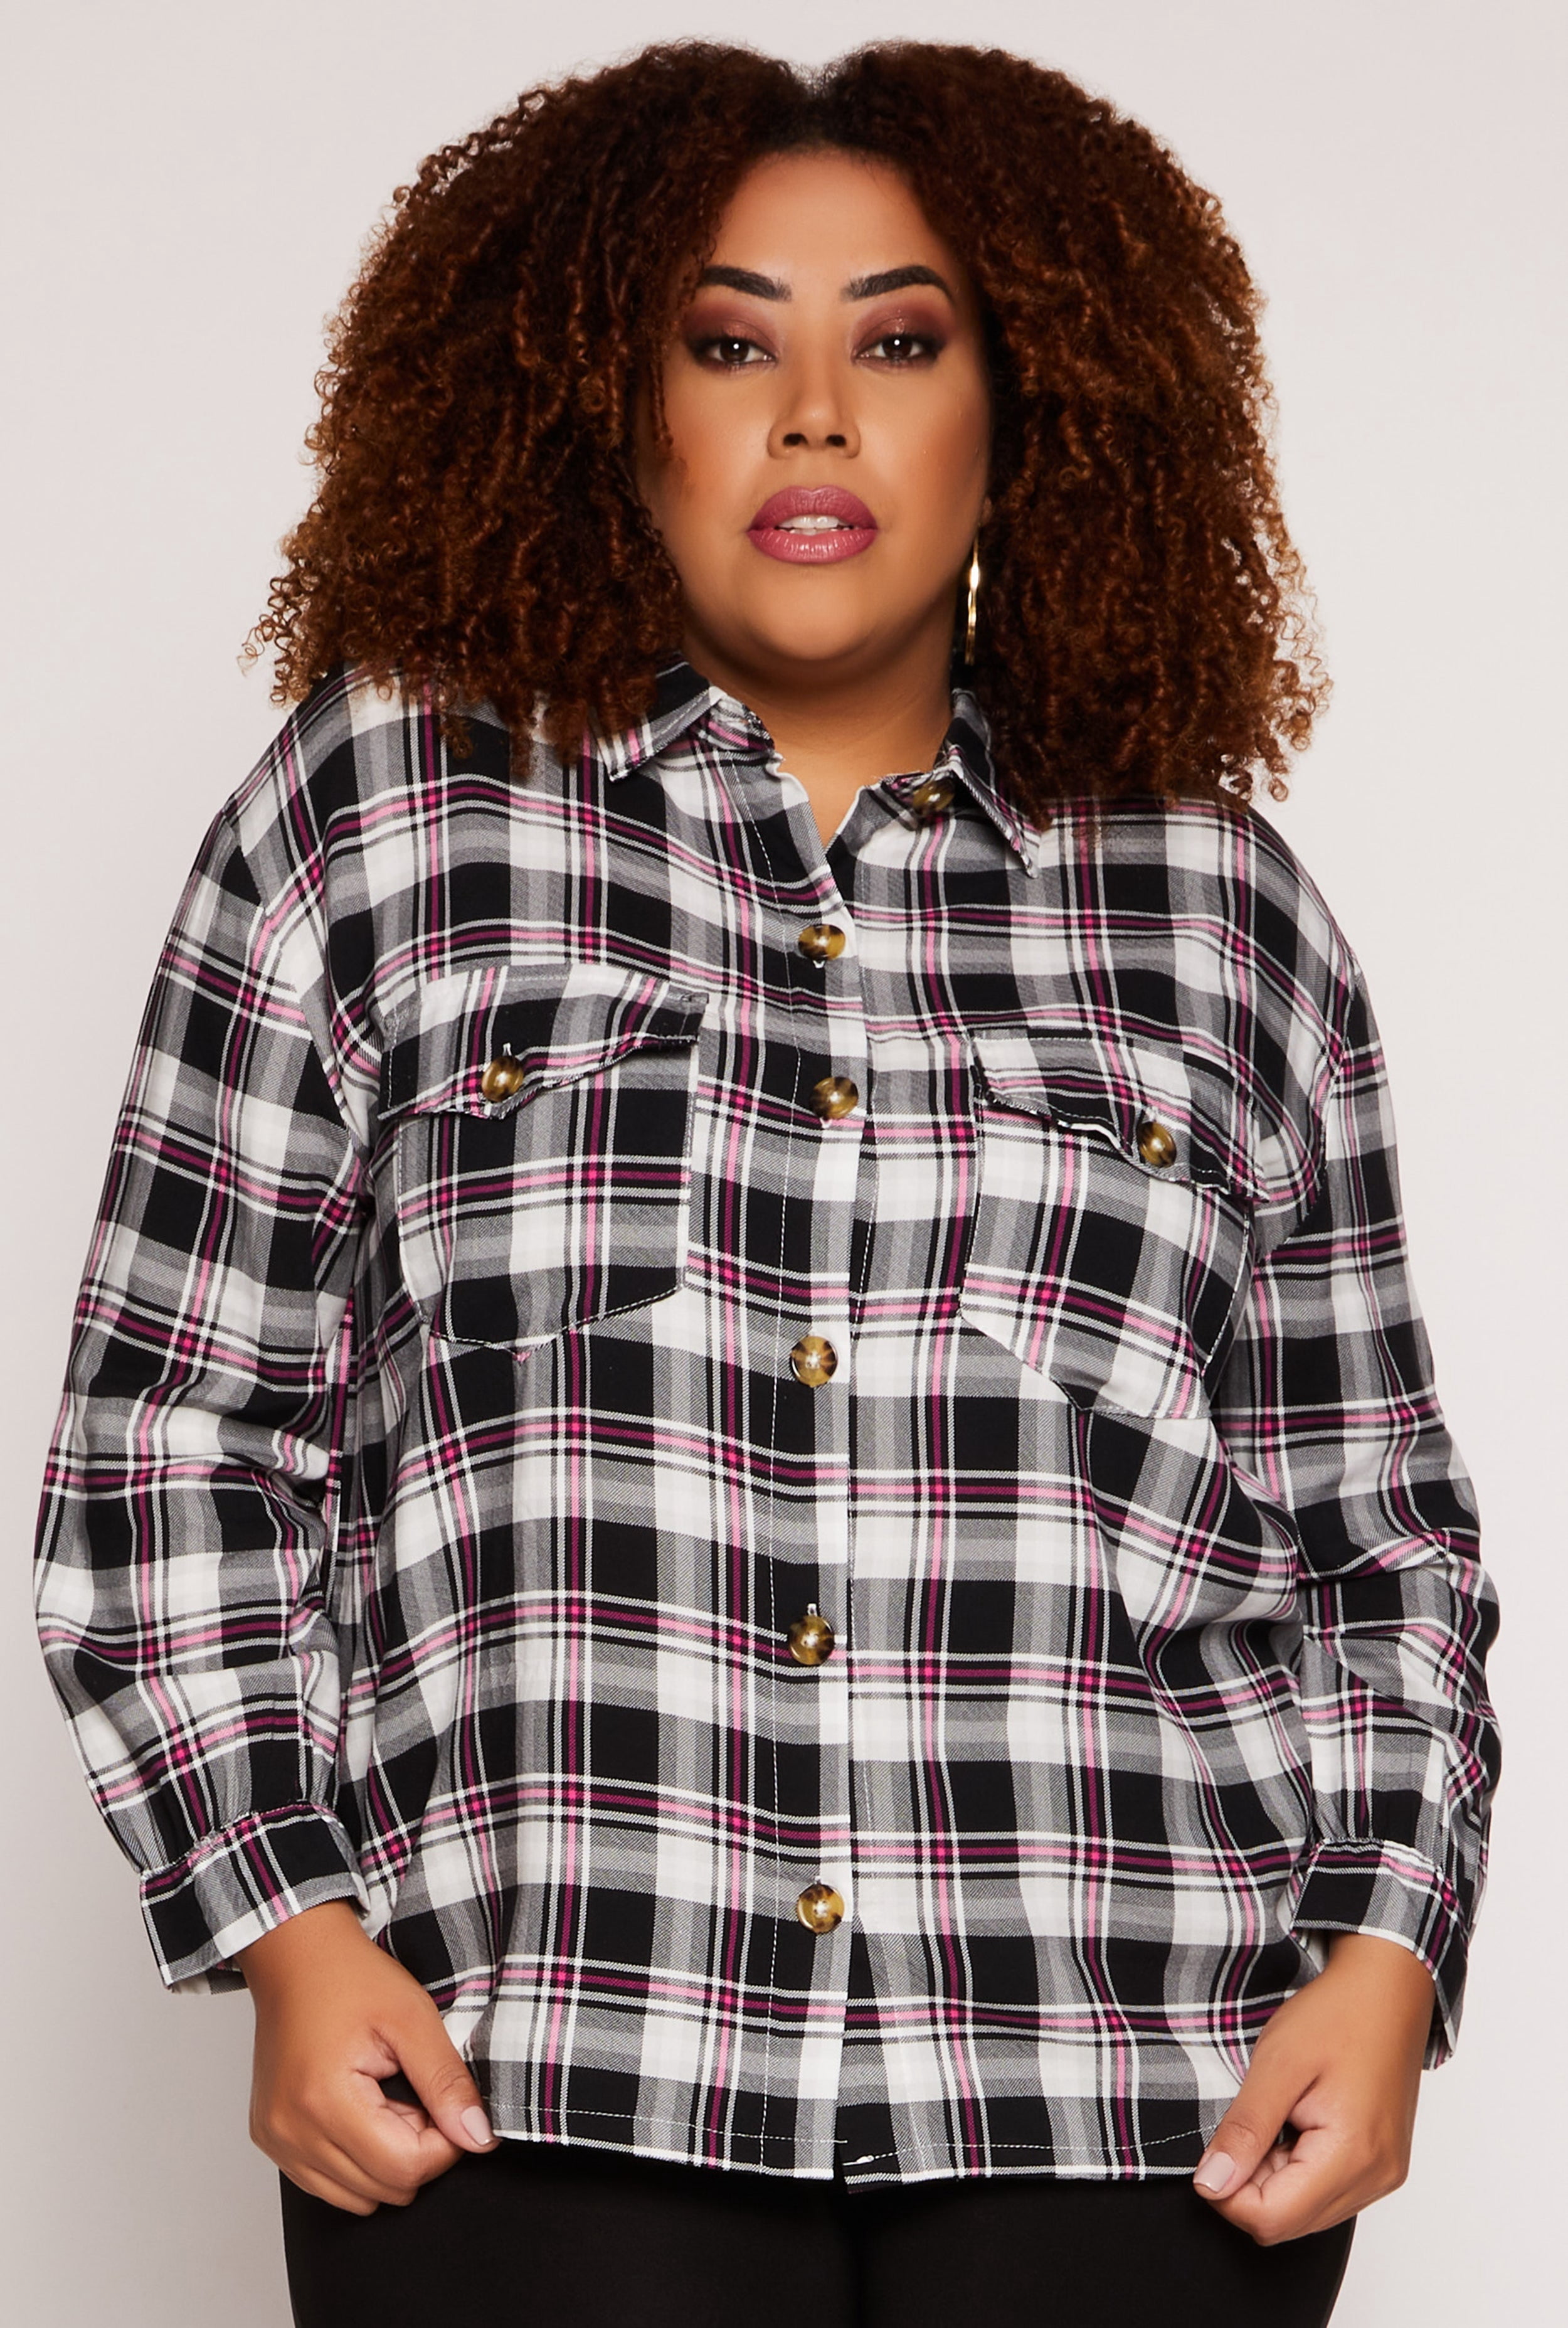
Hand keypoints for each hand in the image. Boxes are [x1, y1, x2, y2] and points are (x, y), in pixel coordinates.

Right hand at [237, 1899, 498, 2214]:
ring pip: (357, 2198)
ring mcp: (277, 2141)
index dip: (444, 2143)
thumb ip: (447, 2083)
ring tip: (387, 2100)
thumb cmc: (350, 1977)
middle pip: (383, 2190)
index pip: (405, 2168)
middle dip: (416, 2150)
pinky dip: (356, 2160)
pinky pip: (327, 2184)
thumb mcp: (413, 2018)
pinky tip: (361, 2111)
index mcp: (323, 2101)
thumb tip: (479, 2137)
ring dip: (386, 2159)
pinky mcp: (272, 2141)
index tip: (448, 2103)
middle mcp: (290, 2132)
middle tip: (416, 2093)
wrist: (296, 1955)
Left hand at [1193, 1932, 1434, 2243]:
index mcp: (1353, 2156)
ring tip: (1277, 2116)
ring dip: (1273, 2177)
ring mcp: (1383, 2175)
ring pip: (1305, 2213)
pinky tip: (1296, 2123)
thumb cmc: (1336, 2016)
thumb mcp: (1276, 2065)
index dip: (1227, 2193)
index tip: (1213, 2147)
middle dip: (1250, 2184)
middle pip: (1289, 2223)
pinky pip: (1326, 2194)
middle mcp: (1376, 2179)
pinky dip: (1298, 2170)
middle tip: (1248, 2122)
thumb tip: (1210, 2184)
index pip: (1272, 2219)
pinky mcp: (1381, 2166)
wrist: (1386, 1990)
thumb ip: (1244, 2130)